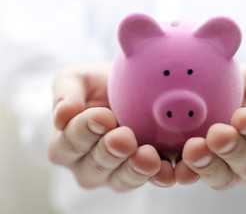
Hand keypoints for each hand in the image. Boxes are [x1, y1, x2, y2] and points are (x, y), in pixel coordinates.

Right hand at [48, 63, 174, 191]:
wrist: (128, 88)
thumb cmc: (97, 85)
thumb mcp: (76, 80)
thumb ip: (66, 93)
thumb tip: (61, 115)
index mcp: (66, 144)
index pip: (70, 141)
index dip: (85, 130)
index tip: (102, 116)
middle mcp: (88, 165)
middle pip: (97, 165)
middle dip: (111, 151)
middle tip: (124, 138)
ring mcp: (116, 173)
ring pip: (123, 178)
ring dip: (136, 169)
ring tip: (148, 156)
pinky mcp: (144, 172)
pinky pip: (151, 180)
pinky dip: (161, 176)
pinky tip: (169, 169)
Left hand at [175, 65, 245, 188]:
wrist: (208, 87)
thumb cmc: (240, 85)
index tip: (242, 116)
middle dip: (234, 150)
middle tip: (218, 134)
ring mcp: (229, 171)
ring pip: (223, 177)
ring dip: (208, 165)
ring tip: (193, 149)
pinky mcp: (201, 171)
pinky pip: (194, 178)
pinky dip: (186, 174)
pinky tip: (178, 169)